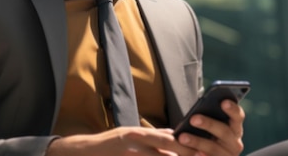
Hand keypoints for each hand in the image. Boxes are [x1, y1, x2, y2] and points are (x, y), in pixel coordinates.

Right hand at [46, 126, 198, 155]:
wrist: (87, 153)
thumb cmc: (111, 143)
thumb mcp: (131, 133)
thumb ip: (152, 134)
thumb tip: (173, 133)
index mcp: (138, 134)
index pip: (167, 140)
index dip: (184, 146)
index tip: (200, 149)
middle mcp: (136, 146)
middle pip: (166, 154)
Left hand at [175, 100, 245, 155]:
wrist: (205, 153)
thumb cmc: (206, 135)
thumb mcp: (210, 125)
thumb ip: (207, 117)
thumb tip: (195, 113)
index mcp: (235, 128)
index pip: (238, 116)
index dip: (232, 109)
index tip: (223, 102)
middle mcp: (235, 143)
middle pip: (224, 132)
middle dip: (208, 124)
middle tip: (193, 119)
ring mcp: (227, 155)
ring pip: (213, 148)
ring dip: (197, 142)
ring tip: (182, 137)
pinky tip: (194, 153)